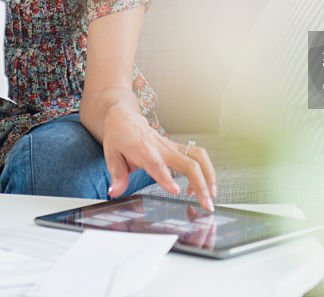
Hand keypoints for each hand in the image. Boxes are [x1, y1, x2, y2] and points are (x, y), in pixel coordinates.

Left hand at [102, 106, 216, 210]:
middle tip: (207, 204)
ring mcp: (172, 146)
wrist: (125, 118)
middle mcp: (162, 148)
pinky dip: (204, 171)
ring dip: (208, 175)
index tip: (177, 191)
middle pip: (188, 163)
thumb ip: (117, 175)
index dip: (167, 178)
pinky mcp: (178, 147)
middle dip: (200, 184)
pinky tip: (197, 189)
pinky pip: (197, 156)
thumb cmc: (119, 137)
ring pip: (198, 157)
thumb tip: (115, 191)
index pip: (157, 165)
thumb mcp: (111, 156)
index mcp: (144, 150)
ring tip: (211, 194)